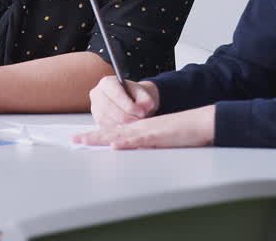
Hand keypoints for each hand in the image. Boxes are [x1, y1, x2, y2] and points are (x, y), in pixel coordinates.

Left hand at [74, 105, 214, 148]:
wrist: (202, 122)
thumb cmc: (184, 133)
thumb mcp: (160, 141)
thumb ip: (146, 146)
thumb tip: (133, 153)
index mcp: (140, 130)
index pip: (114, 132)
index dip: (97, 136)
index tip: (82, 140)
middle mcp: (140, 128)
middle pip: (111, 131)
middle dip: (91, 137)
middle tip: (73, 141)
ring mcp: (148, 130)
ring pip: (120, 134)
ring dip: (101, 138)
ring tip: (84, 141)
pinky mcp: (158, 135)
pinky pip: (139, 139)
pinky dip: (126, 142)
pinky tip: (114, 145)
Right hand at [87, 77, 158, 128]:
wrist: (134, 102)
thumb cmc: (137, 97)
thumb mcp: (145, 95)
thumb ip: (146, 101)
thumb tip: (142, 111)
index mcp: (107, 82)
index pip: (116, 95)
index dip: (129, 106)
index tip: (141, 113)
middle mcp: (97, 94)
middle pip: (110, 109)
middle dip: (127, 117)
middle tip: (140, 121)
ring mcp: (95, 108)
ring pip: (107, 120)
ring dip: (123, 125)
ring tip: (136, 124)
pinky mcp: (97, 121)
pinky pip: (106, 128)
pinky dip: (118, 130)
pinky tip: (128, 128)